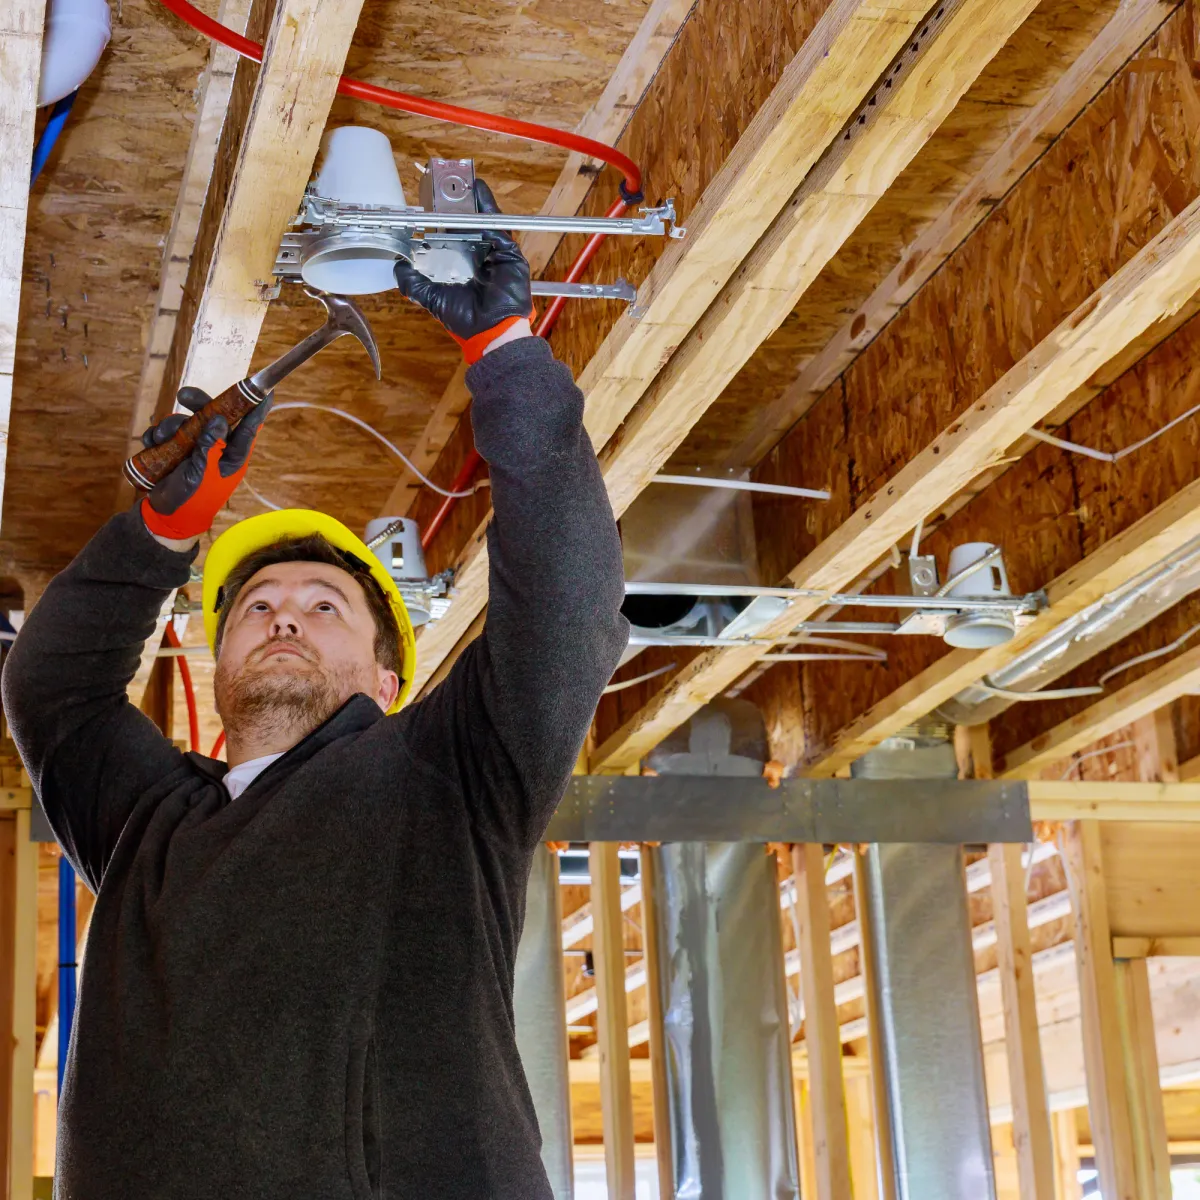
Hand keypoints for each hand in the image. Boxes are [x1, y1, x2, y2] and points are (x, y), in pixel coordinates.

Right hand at [139, 386, 272, 542]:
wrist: (168, 516)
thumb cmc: (194, 499)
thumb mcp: (203, 474)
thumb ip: (210, 447)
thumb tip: (220, 419)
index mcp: (232, 455)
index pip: (248, 428)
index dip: (256, 409)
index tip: (266, 391)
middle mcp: (216, 448)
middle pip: (214, 415)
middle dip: (199, 403)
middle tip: (184, 395)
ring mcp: (196, 447)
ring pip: (187, 421)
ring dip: (171, 424)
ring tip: (160, 436)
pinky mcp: (176, 449)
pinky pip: (168, 432)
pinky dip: (158, 434)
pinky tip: (152, 442)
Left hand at [394, 179, 533, 362]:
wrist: (492, 331)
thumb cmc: (467, 320)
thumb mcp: (433, 298)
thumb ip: (414, 283)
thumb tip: (397, 266)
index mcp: (462, 269)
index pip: (450, 239)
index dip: (440, 224)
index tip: (429, 209)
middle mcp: (478, 259)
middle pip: (467, 227)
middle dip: (456, 208)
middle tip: (443, 188)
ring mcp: (494, 254)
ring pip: (482, 222)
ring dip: (471, 202)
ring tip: (459, 182)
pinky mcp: (508, 252)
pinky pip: (498, 224)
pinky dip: (488, 206)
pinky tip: (478, 189)